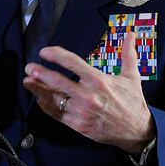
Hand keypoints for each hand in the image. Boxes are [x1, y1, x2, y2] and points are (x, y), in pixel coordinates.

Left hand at [23, 33, 155, 153]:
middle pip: (57, 81)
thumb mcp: (132, 76)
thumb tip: (130, 34)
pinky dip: (46, 106)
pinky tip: (39, 99)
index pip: (72, 63)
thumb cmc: (132, 103)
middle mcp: (88, 95)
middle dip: (40, 73)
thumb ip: (128, 54)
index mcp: (98, 80)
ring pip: (54, 98)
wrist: (136, 131)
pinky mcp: (78, 124)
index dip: (56, 55)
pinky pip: (57, 114)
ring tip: (28, 81)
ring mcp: (81, 111)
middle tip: (30, 67)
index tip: (45, 52)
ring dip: (38, 89)